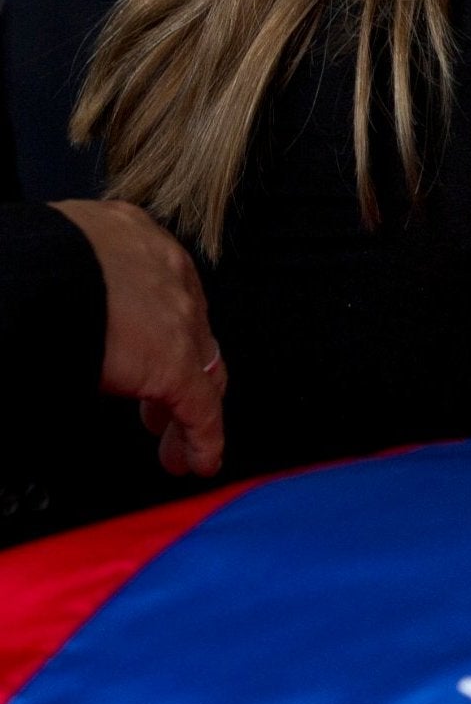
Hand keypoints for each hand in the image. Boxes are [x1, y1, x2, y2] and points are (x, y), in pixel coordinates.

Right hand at [49, 200, 225, 476]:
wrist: (34, 269)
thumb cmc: (35, 263)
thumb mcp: (69, 263)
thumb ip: (90, 289)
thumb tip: (75, 313)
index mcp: (140, 243)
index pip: (169, 298)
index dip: (165, 336)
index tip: (154, 363)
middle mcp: (170, 276)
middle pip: (191, 336)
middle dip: (182, 377)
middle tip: (163, 412)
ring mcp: (178, 317)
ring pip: (200, 371)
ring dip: (190, 414)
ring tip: (176, 447)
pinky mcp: (173, 360)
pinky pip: (200, 406)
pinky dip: (204, 437)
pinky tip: (199, 460)